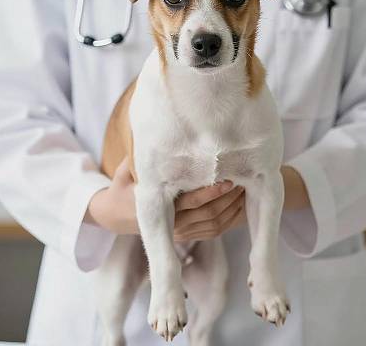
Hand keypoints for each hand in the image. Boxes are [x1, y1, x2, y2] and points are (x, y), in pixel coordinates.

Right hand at [86, 159, 245, 238]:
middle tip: (246, 179)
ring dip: (233, 208)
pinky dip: (231, 219)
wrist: (117, 216)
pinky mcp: (189, 235)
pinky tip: (242, 202)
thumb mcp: (124, 171)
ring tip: (248, 188)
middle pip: (208, 213)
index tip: (227, 177)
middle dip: (228, 198)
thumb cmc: (123, 186)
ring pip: (215, 223)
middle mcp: (172, 224)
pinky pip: (215, 230)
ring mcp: (182, 232)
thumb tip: (149, 130)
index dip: (211, 191)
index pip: (190, 201)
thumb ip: (136, 155)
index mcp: (157, 208)